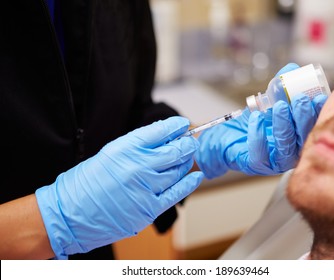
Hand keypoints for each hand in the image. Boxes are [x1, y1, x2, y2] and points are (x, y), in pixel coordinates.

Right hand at [35, 117, 203, 258]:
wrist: (70, 213)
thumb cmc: (86, 183)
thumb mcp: (110, 153)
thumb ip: (137, 146)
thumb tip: (163, 138)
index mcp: (126, 148)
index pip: (161, 131)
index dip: (176, 126)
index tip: (183, 125)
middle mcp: (139, 166)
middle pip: (175, 150)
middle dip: (186, 144)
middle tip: (190, 142)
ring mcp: (146, 188)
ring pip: (178, 170)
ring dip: (185, 162)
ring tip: (186, 157)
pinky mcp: (149, 208)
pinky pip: (177, 193)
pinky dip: (189, 183)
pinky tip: (196, 175)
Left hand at [195, 63, 327, 177]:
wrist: (227, 136)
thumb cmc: (252, 121)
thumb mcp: (268, 101)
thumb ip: (280, 87)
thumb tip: (291, 69)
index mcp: (299, 136)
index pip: (314, 126)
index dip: (318, 112)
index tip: (320, 96)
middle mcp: (292, 151)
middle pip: (303, 138)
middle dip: (303, 117)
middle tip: (300, 99)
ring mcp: (275, 161)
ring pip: (285, 146)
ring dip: (283, 125)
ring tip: (279, 106)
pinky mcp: (257, 165)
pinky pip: (260, 153)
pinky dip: (259, 135)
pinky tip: (257, 118)